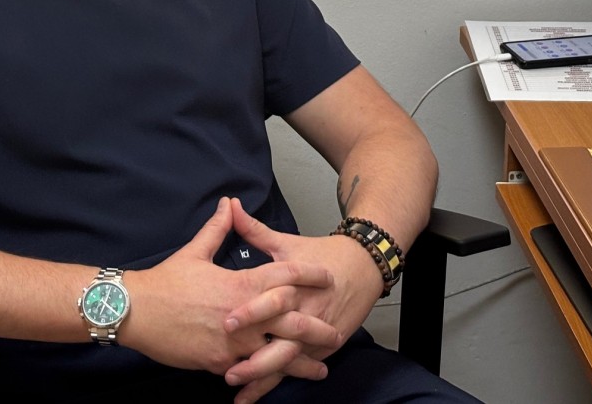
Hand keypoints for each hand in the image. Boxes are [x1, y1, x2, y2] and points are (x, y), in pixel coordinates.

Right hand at [121, 198, 336, 377]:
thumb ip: (218, 229)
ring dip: (301, 362)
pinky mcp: (220, 363)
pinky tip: (280, 380)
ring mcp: (233, 343)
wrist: (137, 312)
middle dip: (316, 328)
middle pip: (291, 321)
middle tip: (335, 331)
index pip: (284, 276)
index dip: (309, 274)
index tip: (327, 276)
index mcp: (240, 283)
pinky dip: (268, 377)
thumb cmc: (166, 282)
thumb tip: (229, 204)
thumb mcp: (195, 252)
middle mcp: (243, 315)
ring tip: (320, 368)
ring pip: (277, 355)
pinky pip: (251, 372)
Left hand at [220, 199, 383, 402]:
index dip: (251, 312)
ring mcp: (317, 334)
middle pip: (282, 342)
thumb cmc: (321, 254)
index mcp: (295, 286)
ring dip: (265, 379)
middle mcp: (307, 313)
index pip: (273, 301)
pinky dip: (280, 381)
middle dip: (256, 360)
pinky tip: (258, 393)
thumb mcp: (286, 243)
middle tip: (229, 371)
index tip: (228, 322)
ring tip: (240, 392)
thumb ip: (254, 230)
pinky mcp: (325, 347)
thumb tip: (230, 206)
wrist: (364, 266)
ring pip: (290, 362)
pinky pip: (300, 367)